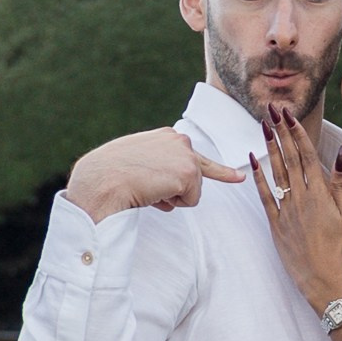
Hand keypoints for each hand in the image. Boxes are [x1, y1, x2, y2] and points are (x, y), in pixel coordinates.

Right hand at [64, 125, 245, 222]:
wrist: (102, 180)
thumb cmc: (110, 174)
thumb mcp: (136, 160)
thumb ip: (157, 166)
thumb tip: (169, 193)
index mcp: (167, 136)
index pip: (194, 154)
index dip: (219, 171)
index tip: (239, 178)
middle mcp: (180, 140)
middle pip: (194, 178)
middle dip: (176, 190)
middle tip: (148, 185)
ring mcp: (186, 155)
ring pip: (192, 192)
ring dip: (171, 198)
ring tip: (147, 188)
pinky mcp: (189, 173)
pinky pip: (189, 201)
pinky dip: (173, 204)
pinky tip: (154, 192)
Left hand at [251, 101, 341, 310]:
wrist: (322, 279)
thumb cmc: (340, 248)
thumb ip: (340, 184)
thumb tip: (339, 154)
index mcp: (320, 194)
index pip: (306, 155)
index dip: (297, 132)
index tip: (290, 115)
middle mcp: (301, 197)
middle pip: (289, 157)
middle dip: (281, 131)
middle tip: (273, 110)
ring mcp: (286, 209)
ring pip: (275, 172)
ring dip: (269, 147)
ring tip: (263, 126)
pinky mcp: (275, 223)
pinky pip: (264, 195)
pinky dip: (257, 177)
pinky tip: (251, 160)